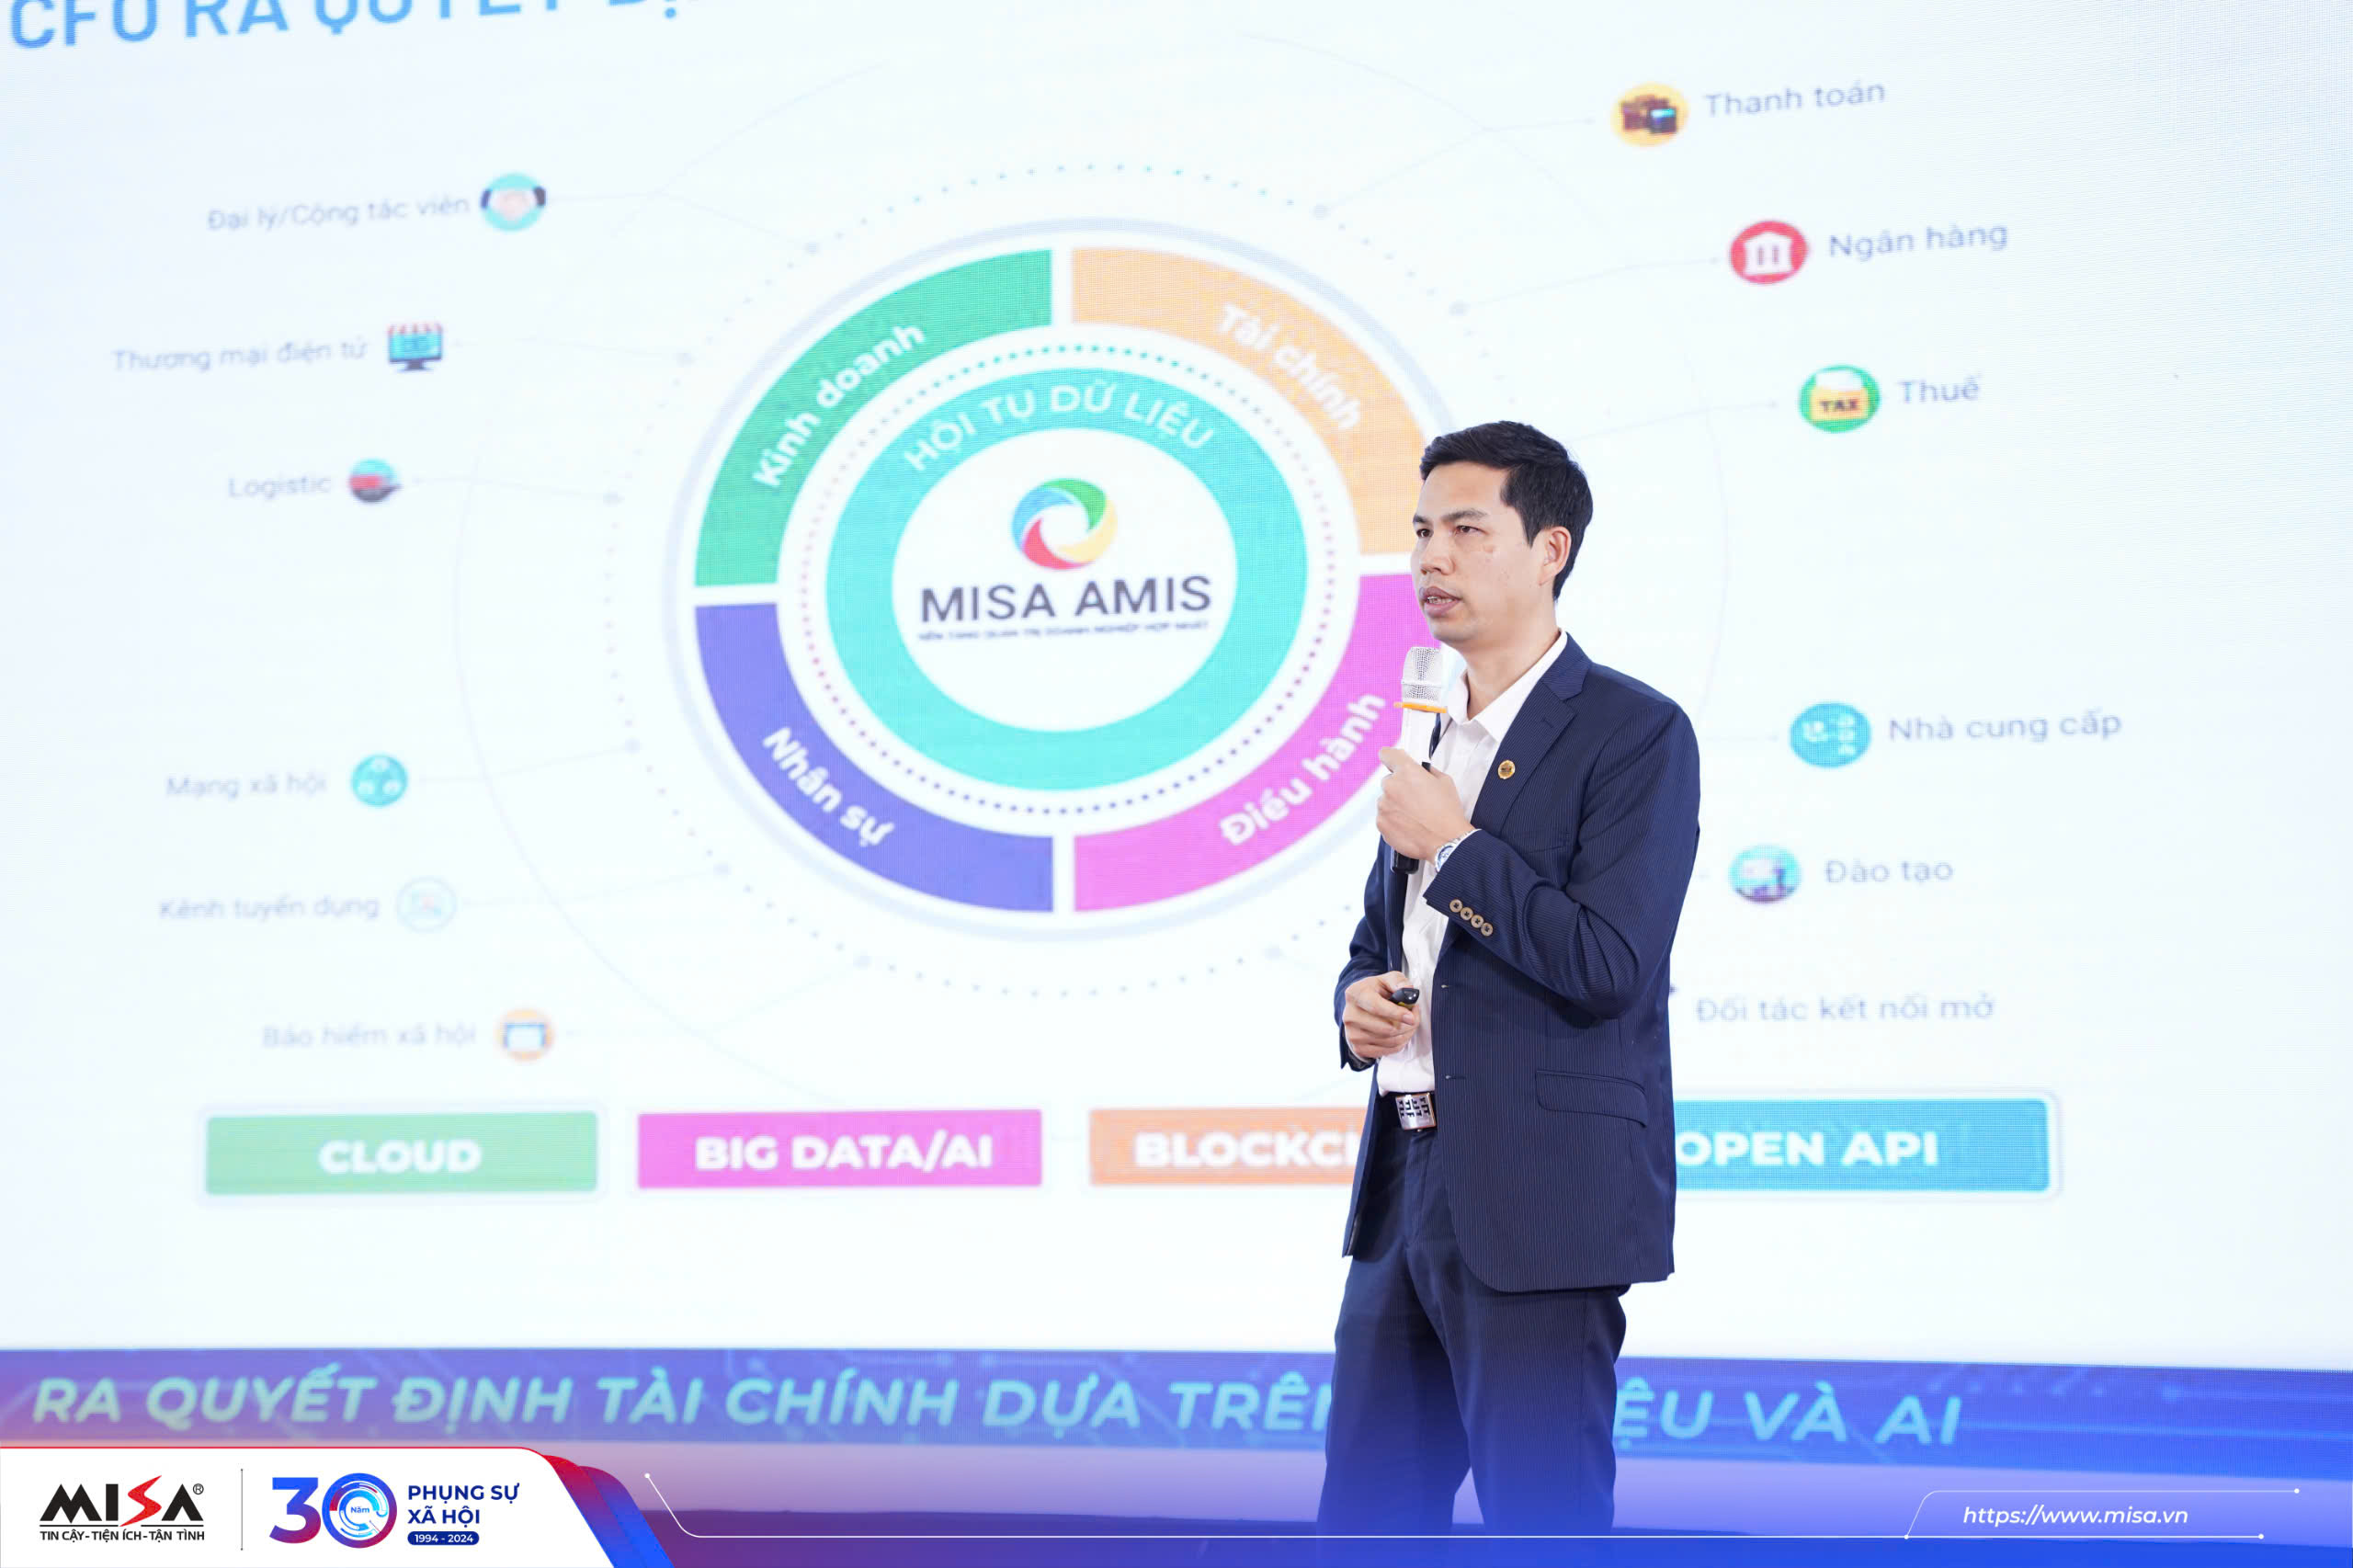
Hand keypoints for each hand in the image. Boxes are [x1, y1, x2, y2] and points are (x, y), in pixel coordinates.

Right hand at [1342, 971, 1418, 1057]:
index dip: (1396, 1013)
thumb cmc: (1376, 993)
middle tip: (1414, 1017)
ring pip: (1390, 1041)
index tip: (1411, 1017)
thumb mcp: (1387, 980)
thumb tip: (1408, 990)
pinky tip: (1400, 1033)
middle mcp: (1350, 1015)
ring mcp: (1353, 1034)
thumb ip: (1399, 981)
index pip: (1376, 1007)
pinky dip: (1399, 1044)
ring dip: (1406, 1034)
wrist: (1360, 1008)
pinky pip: (1387, 1051)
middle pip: (1386, 1028)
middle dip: (1407, 1025)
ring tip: (1408, 1024)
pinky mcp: (1358, 1048)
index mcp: (1355, 994)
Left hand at [1375, 747, 1472, 862]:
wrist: (1446, 841)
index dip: (1391, 758)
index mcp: (1407, 771)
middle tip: (1416, 799)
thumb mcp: (1445, 782)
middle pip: (1389, 781)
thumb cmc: (1447, 813)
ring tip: (1415, 816)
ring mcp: (1384, 805)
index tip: (1392, 761)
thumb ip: (1427, 771)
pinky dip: (1393, 820)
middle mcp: (1391, 786)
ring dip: (1396, 805)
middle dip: (1400, 788)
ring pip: (1386, 801)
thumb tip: (1421, 770)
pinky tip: (1410, 825)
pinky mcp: (1381, 823)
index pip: (1387, 754)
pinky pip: (1384, 817)